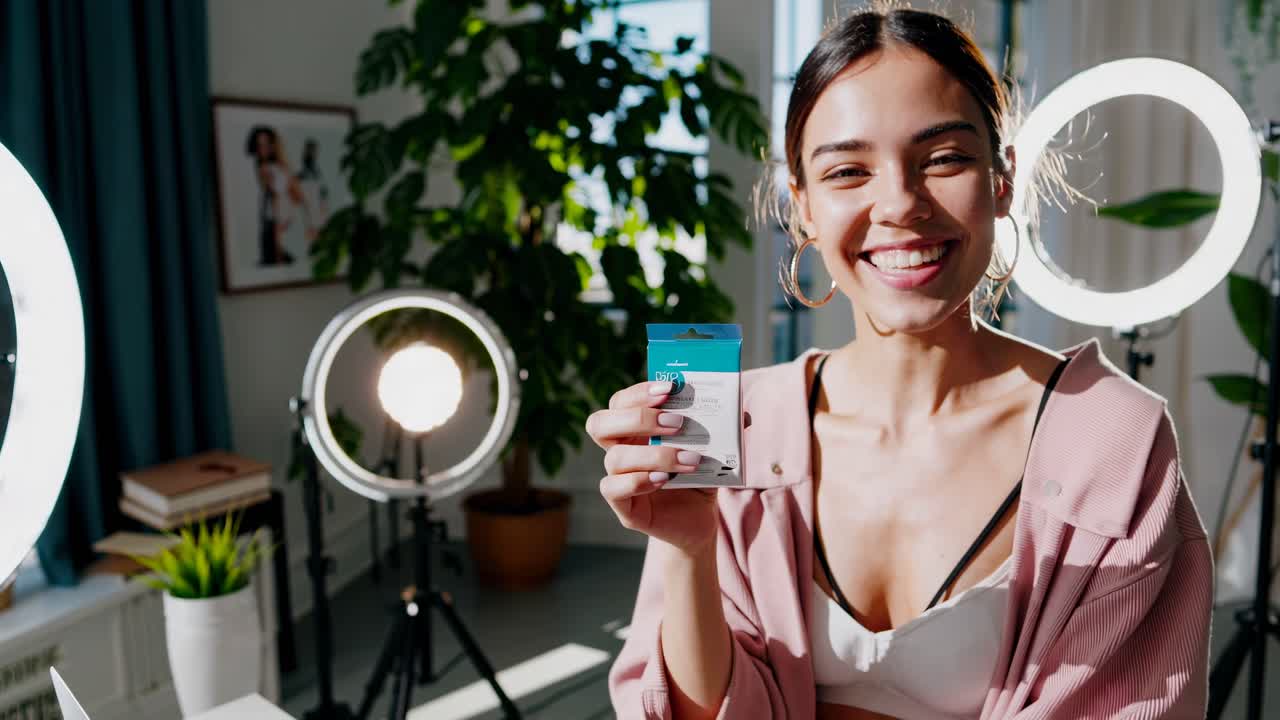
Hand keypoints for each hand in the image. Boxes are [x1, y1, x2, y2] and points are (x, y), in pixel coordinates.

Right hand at [586, 380, 718, 554]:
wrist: (699, 520)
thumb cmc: (699, 476)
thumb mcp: (712, 448)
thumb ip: (722, 429)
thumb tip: (741, 414)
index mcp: (634, 429)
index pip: (621, 402)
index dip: (638, 393)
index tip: (669, 389)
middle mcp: (620, 450)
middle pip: (599, 424)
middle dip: (637, 418)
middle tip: (676, 422)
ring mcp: (618, 478)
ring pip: (614, 459)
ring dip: (655, 455)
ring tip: (690, 459)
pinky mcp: (624, 506)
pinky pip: (613, 489)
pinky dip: (638, 481)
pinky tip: (664, 480)